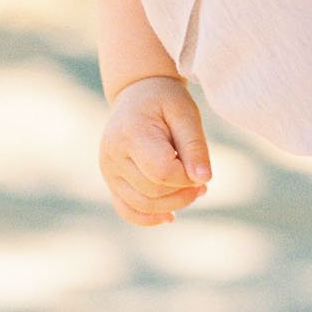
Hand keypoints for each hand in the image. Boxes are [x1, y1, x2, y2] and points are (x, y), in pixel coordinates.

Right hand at [98, 75, 212, 225]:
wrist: (137, 94)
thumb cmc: (165, 101)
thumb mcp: (186, 114)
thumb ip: (195, 146)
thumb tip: (203, 179)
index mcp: (130, 133)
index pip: (161, 172)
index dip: (186, 177)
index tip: (201, 169)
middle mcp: (112, 155)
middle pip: (152, 192)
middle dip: (183, 192)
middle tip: (202, 180)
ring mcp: (108, 170)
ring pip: (142, 205)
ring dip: (172, 204)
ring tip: (194, 190)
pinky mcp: (110, 180)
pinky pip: (127, 210)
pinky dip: (148, 218)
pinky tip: (170, 215)